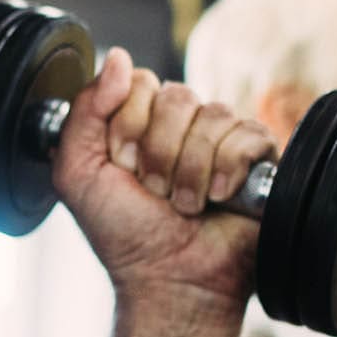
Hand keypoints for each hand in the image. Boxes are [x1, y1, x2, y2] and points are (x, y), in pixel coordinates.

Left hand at [52, 48, 271, 317]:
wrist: (171, 280)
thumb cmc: (125, 235)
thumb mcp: (78, 172)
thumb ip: (84, 110)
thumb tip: (120, 57)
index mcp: (141, 121)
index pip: (140, 82)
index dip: (128, 125)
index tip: (123, 167)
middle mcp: (182, 125)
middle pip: (176, 96)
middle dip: (158, 153)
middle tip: (155, 192)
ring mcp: (223, 138)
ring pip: (211, 115)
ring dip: (190, 171)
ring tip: (185, 205)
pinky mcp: (259, 156)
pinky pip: (247, 134)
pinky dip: (226, 172)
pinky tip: (219, 200)